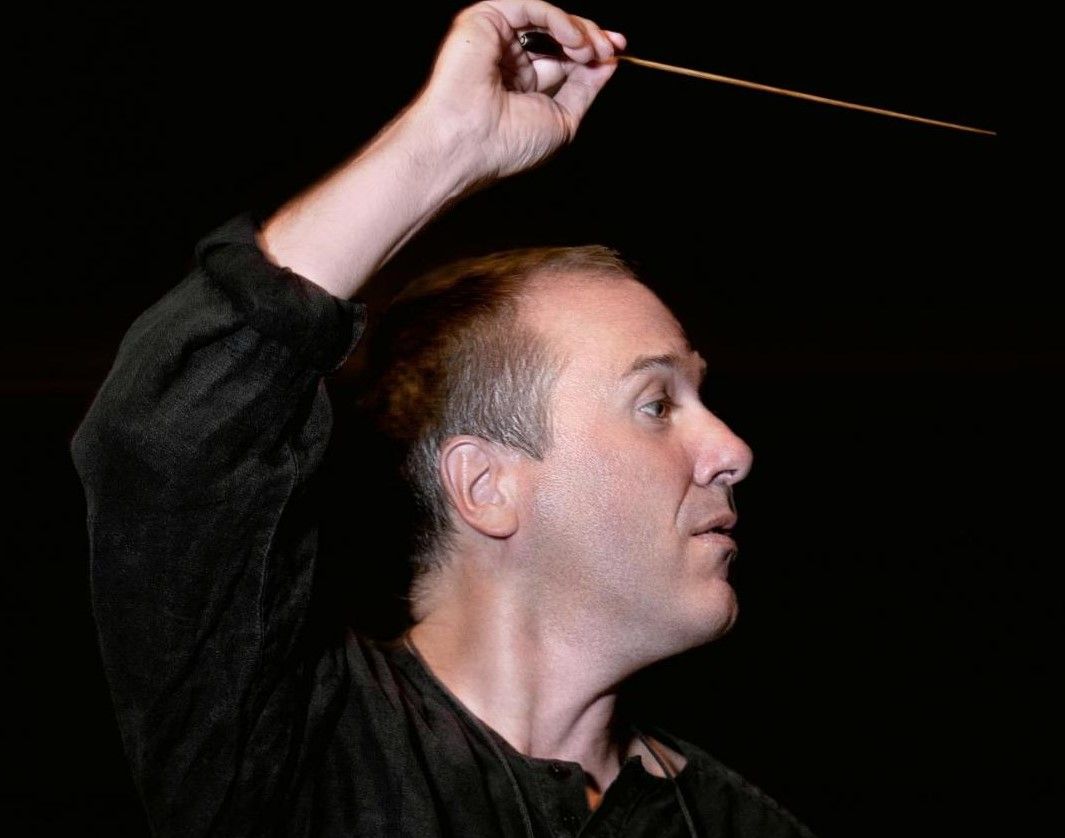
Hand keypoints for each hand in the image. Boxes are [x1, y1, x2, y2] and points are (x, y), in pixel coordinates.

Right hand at [413, 0, 625, 181]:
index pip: (562, 57)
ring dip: (578, 31)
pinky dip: (558, 20)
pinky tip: (575, 41)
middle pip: (557, 35)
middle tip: (612, 47)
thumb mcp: (562, 118)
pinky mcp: (485, 19)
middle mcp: (507, 59)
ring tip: (591, 51)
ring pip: (546, 19)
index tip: (616, 52)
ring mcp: (496, 38)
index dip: (590, 51)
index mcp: (520, 84)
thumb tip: (608, 64)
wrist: (470, 144)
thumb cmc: (507, 144)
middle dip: (590, 36)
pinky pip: (531, 8)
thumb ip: (584, 88)